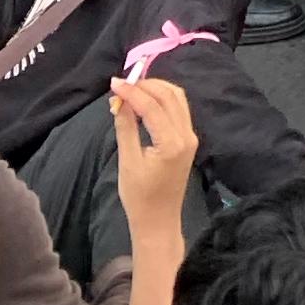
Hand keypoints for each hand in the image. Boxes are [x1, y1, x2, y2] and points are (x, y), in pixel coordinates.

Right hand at [110, 75, 198, 236]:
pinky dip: (162, 99)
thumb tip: (118, 100)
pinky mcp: (189, 139)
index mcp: (172, 144)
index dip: (132, 91)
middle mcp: (186, 136)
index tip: (113, 83)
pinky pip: (178, 109)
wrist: (158, 222)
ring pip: (176, 98)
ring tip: (132, 88)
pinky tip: (145, 100)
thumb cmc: (140, 198)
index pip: (152, 106)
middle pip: (169, 96)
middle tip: (122, 84)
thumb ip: (125, 128)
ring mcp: (191, 136)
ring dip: (155, 88)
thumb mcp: (128, 162)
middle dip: (145, 85)